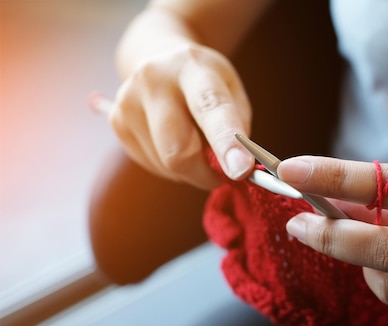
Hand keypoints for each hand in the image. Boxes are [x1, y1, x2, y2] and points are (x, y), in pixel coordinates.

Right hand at [109, 44, 254, 189]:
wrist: (162, 63)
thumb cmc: (207, 86)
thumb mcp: (233, 93)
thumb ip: (238, 130)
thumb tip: (236, 170)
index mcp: (193, 67)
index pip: (210, 107)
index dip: (226, 141)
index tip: (241, 169)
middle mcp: (154, 80)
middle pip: (178, 150)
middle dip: (206, 173)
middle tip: (223, 172)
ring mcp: (129, 101)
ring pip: (167, 165)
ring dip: (191, 170)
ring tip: (195, 143)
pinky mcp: (117, 123)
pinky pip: (154, 166)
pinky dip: (173, 168)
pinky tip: (175, 143)